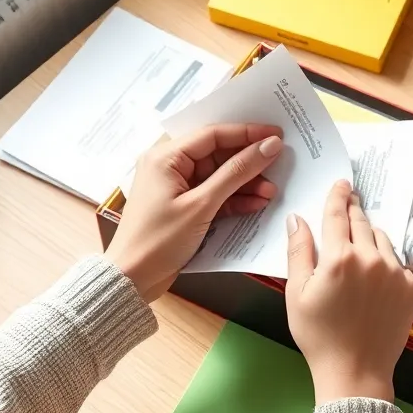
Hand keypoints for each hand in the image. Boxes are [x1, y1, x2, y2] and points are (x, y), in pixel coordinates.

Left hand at [108, 124, 282, 302]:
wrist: (132, 279)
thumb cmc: (158, 240)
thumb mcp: (202, 205)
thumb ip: (237, 172)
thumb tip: (269, 146)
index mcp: (166, 156)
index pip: (213, 133)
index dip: (247, 132)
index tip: (278, 134)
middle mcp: (170, 164)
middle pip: (218, 153)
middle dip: (249, 161)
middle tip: (280, 163)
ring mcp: (178, 186)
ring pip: (220, 175)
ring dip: (246, 182)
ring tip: (271, 191)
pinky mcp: (185, 205)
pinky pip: (215, 194)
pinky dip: (235, 198)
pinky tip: (257, 203)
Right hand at [285, 179, 412, 404]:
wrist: (356, 372)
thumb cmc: (319, 336)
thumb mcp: (296, 293)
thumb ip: (298, 252)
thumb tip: (297, 219)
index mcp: (339, 258)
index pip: (337, 214)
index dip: (337, 195)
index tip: (341, 183)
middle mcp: (371, 259)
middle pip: (361, 221)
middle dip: (353, 209)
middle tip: (350, 200)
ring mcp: (395, 272)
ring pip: (381, 239)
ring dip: (369, 234)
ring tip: (359, 243)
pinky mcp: (411, 287)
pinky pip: (397, 262)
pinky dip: (385, 261)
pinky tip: (374, 275)